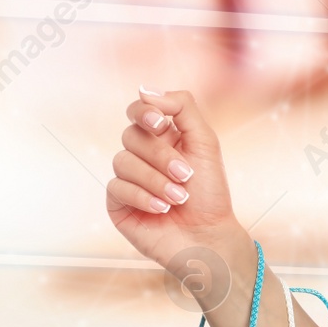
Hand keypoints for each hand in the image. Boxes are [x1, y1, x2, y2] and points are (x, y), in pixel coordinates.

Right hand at [107, 86, 244, 277]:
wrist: (208, 237)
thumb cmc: (211, 193)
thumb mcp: (205, 143)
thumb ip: (182, 109)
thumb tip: (144, 89)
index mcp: (164, 137)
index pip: (140, 110)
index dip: (144, 111)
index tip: (160, 123)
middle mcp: (142, 155)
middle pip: (132, 135)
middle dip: (162, 155)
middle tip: (187, 175)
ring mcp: (127, 178)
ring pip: (123, 161)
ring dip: (156, 180)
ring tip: (180, 197)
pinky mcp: (117, 202)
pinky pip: (116, 187)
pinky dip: (144, 197)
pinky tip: (163, 208)